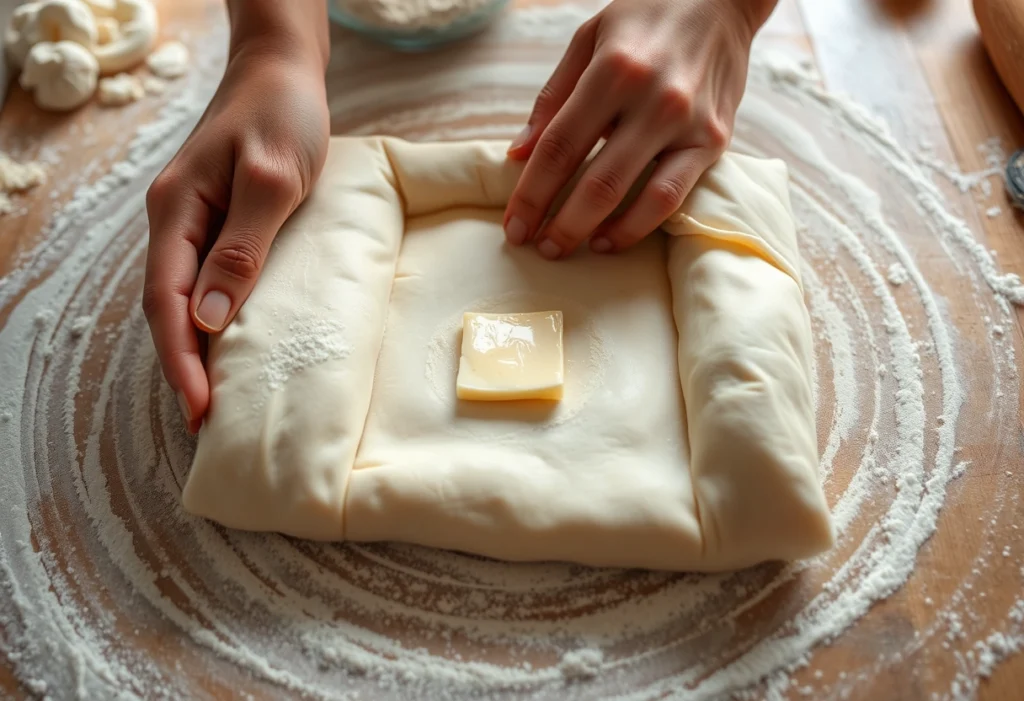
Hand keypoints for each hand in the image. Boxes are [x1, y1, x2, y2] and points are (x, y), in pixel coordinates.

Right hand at [144, 1, 329, 432]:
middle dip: (183, 367)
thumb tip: (210, 317)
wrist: (283, 71)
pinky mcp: (218, 220)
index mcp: (177, 211)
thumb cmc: (282, 115)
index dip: (180, 360)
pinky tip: (231, 344)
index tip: (200, 410)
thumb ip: (242, 246)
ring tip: (217, 398)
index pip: (166, 301)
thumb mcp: (272, 180)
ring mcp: (193, 220)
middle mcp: (174, 220)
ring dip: (195, 349)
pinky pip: (205, 280)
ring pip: (183, 298)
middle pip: (166, 308)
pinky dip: (213, 319)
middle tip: (207, 422)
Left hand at [504, 0, 775, 257]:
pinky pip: (672, 197)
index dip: (532, 193)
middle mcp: (653, 100)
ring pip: (635, 197)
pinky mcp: (714, 140)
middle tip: (536, 247)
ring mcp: (688, 124)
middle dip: (558, 224)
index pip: (560, 146)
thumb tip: (519, 155)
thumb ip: (553, 98)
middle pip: (595, 182)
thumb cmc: (647, 16)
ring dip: (596, 233)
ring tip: (570, 249)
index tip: (513, 224)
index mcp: (614, 70)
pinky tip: (611, 238)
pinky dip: (638, 226)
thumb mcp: (589, 39)